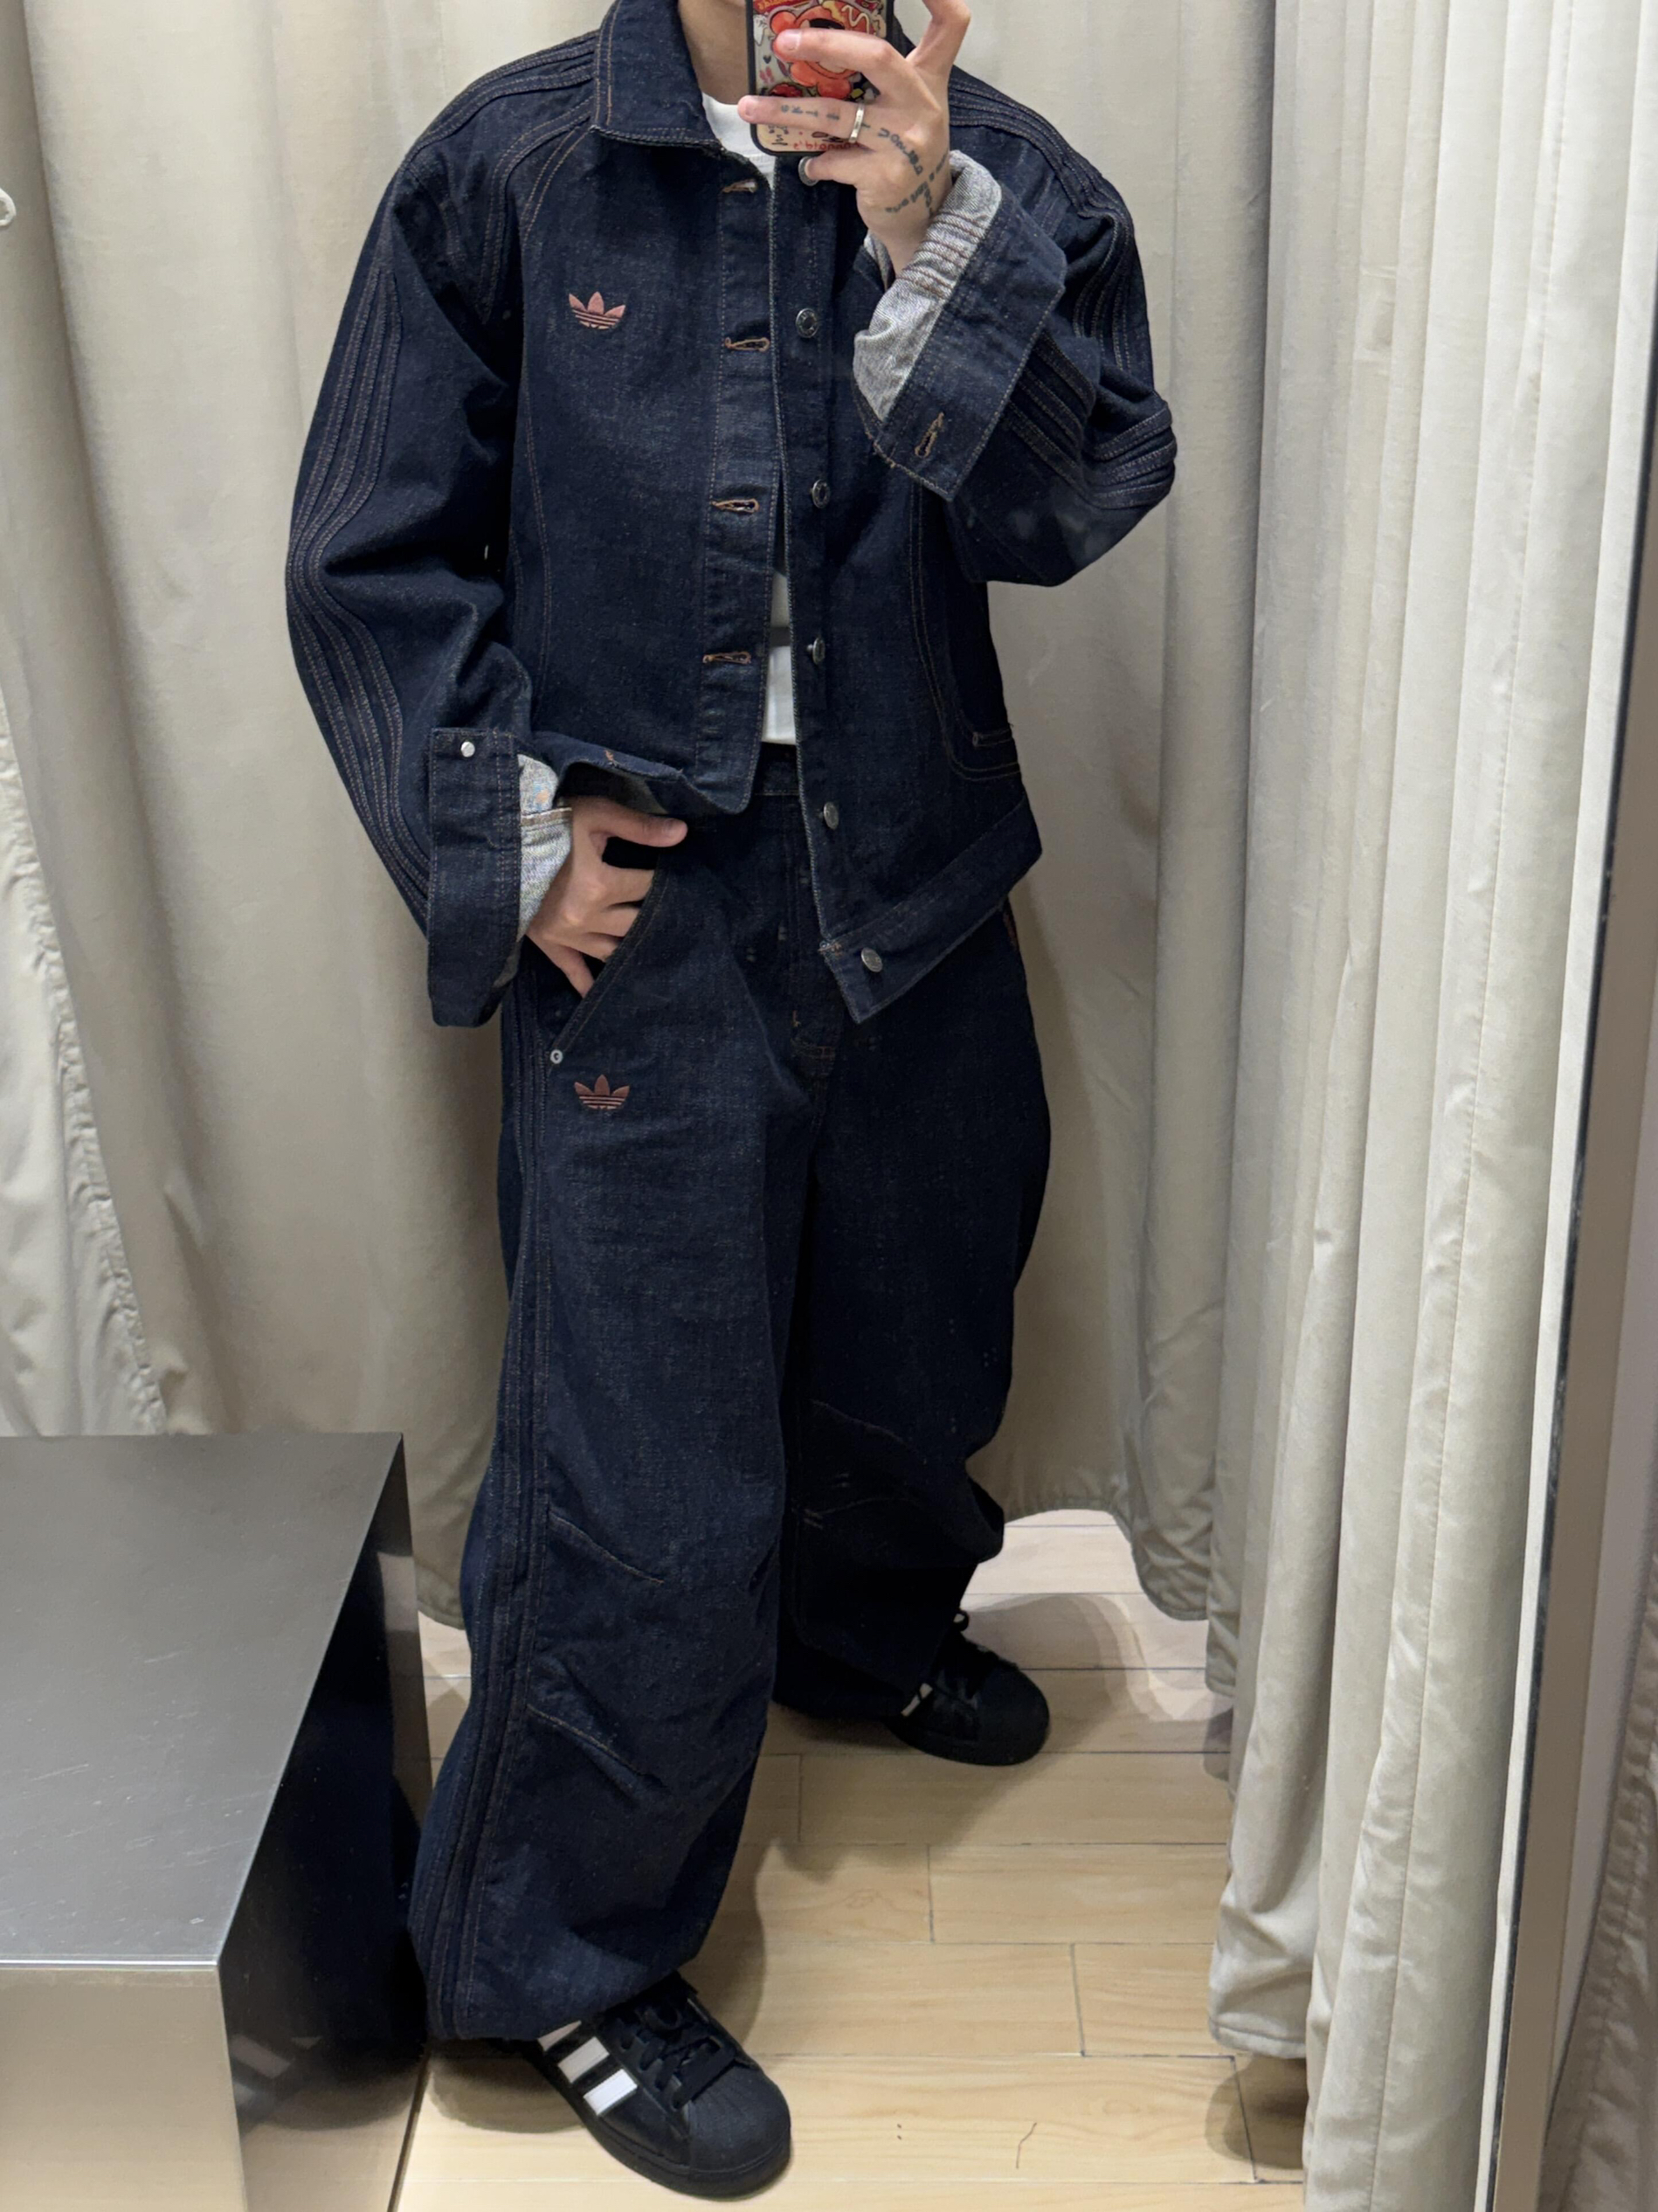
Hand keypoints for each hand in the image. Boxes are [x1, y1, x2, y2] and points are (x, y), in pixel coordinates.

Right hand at [526, 796, 686, 996]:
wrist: (495, 844)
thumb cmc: (546, 824)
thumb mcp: (593, 815)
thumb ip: (638, 827)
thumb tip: (682, 833)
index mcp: (599, 885)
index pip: (647, 886)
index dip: (666, 880)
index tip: (680, 877)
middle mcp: (586, 917)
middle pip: (636, 923)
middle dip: (657, 915)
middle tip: (678, 914)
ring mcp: (568, 936)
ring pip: (614, 951)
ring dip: (634, 949)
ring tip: (657, 948)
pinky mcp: (549, 944)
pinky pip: (574, 971)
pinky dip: (590, 984)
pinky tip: (606, 995)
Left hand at [736, 0, 969, 275]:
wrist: (923, 216)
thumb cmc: (904, 148)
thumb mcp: (907, 106)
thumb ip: (881, 74)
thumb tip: (813, 46)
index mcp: (927, 78)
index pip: (949, 25)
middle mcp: (921, 104)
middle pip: (877, 57)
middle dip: (826, 45)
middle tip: (785, 43)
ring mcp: (905, 141)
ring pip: (836, 115)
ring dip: (786, 111)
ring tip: (749, 107)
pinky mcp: (885, 176)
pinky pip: (834, 161)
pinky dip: (814, 162)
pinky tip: (809, 163)